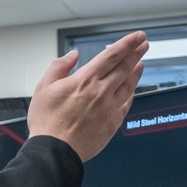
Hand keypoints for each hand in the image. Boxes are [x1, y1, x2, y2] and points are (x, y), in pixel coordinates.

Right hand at [26, 31, 148, 161]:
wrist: (55, 150)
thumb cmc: (47, 122)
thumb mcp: (43, 88)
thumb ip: (59, 67)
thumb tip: (72, 56)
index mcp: (85, 80)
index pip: (112, 55)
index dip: (128, 43)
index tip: (137, 37)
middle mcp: (101, 91)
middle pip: (125, 67)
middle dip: (137, 53)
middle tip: (143, 45)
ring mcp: (109, 107)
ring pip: (129, 84)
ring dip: (136, 72)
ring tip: (140, 64)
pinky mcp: (112, 123)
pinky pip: (126, 104)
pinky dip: (131, 93)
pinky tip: (132, 90)